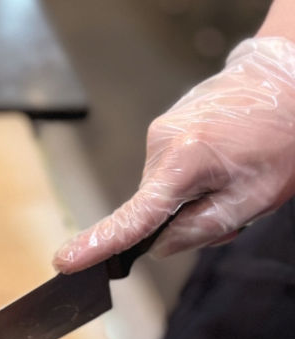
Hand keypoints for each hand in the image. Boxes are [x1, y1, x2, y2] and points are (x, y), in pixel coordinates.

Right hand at [53, 37, 294, 273]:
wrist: (288, 77)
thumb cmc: (283, 134)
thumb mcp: (257, 196)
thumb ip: (204, 228)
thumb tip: (160, 247)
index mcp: (182, 162)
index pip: (133, 217)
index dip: (99, 244)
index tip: (66, 261)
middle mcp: (159, 144)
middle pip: (153, 210)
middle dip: (184, 221)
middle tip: (234, 208)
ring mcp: (159, 133)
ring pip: (163, 192)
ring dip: (192, 199)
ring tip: (234, 176)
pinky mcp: (165, 128)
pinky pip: (168, 171)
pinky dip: (191, 179)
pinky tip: (223, 163)